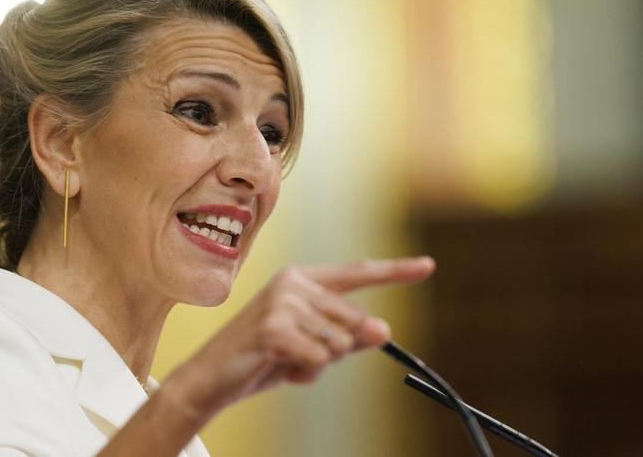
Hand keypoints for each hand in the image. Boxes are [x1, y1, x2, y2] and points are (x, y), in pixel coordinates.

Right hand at [164, 256, 434, 420]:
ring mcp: (282, 302)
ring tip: (284, 358)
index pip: (358, 273)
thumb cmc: (264, 357)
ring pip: (338, 343)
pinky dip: (305, 371)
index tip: (429, 266)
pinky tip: (278, 365)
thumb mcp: (311, 345)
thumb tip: (385, 328)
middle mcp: (294, 283)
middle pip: (354, 320)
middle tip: (298, 352)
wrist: (214, 376)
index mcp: (303, 279)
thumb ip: (348, 336)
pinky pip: (319, 358)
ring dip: (318, 363)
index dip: (396, 271)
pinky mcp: (274, 326)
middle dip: (336, 348)